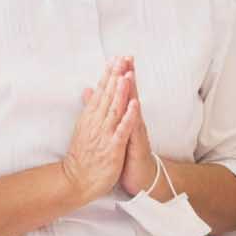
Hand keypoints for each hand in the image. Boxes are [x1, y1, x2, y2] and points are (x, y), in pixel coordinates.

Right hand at [60, 58, 136, 207]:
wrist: (76, 180)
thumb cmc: (82, 155)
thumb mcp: (83, 127)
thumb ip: (89, 107)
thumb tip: (88, 88)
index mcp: (90, 117)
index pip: (100, 91)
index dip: (108, 74)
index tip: (115, 58)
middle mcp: (96, 123)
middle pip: (107, 95)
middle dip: (115, 76)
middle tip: (122, 58)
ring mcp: (104, 135)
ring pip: (114, 109)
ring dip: (121, 91)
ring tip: (126, 74)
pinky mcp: (112, 148)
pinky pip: (121, 130)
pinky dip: (128, 117)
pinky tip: (135, 104)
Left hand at [115, 62, 164, 197]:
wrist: (141, 178)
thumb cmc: (128, 154)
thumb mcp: (116, 131)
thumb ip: (108, 111)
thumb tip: (94, 93)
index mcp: (125, 117)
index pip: (122, 92)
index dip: (120, 75)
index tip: (117, 57)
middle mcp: (133, 121)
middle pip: (130, 95)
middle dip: (128, 76)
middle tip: (126, 57)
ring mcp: (136, 132)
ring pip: (134, 108)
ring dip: (132, 92)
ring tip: (129, 75)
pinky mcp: (137, 145)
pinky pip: (135, 130)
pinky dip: (134, 117)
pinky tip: (135, 106)